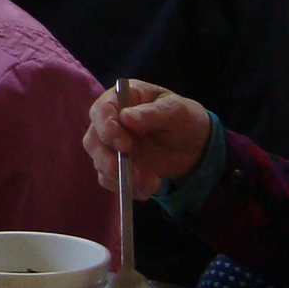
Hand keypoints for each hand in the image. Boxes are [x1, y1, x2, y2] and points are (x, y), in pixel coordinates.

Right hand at [84, 82, 212, 199]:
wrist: (195, 146)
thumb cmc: (185, 119)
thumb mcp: (176, 111)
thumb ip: (152, 113)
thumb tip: (126, 117)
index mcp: (122, 99)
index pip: (101, 110)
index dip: (107, 128)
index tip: (125, 146)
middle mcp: (111, 121)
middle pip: (93, 139)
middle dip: (109, 159)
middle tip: (132, 173)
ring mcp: (111, 145)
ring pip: (99, 161)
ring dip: (120, 177)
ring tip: (149, 184)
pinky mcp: (115, 165)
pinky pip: (109, 179)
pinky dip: (125, 187)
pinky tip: (147, 188)